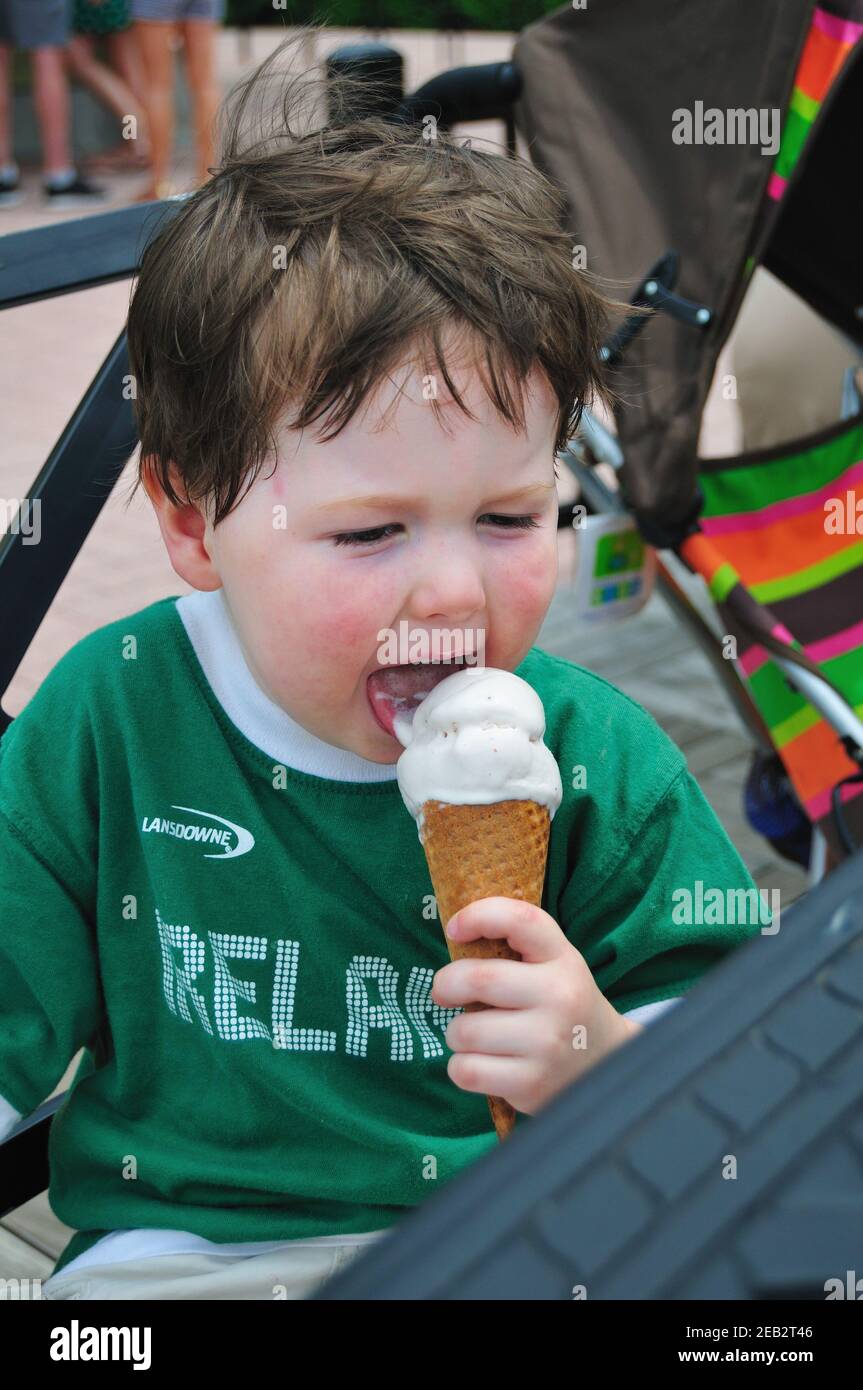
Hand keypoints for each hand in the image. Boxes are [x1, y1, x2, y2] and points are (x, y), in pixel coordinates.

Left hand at [431, 896, 640, 1117]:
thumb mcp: (553, 966)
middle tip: (444, 993)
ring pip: (464, 1031)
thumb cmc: (560, 1006)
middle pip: (477, 979)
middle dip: (445, 985)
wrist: (605, 1063)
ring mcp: (548, 1043)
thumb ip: (514, 947)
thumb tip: (453, 936)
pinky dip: (461, 1067)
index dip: (477, 916)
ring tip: (475, 1035)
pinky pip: (466, 1070)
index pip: (519, 919)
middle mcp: (560, 997)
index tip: (453, 929)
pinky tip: (481, 1063)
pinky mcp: (533, 1083)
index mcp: (562, 958)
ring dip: (455, 1033)